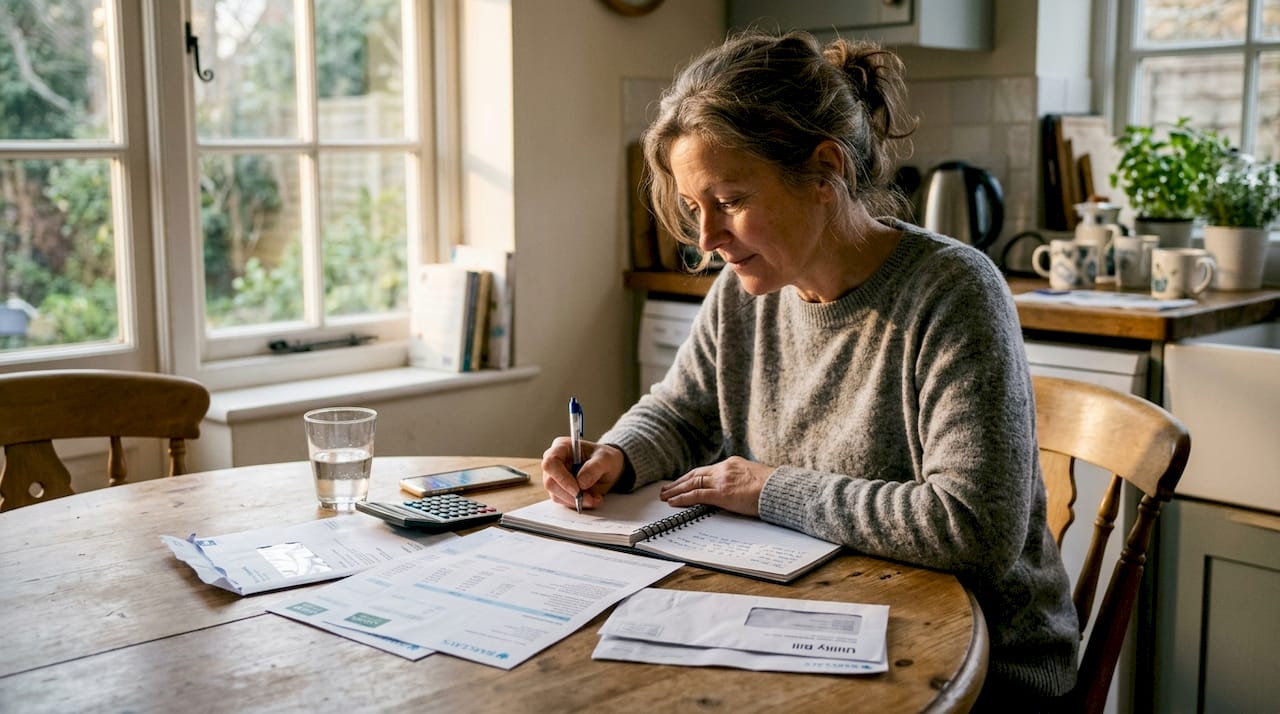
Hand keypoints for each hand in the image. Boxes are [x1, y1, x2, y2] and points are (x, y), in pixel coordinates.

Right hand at [541, 438, 624, 509]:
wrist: (607, 468)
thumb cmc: (604, 458)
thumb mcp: (606, 459)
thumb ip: (594, 468)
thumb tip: (581, 483)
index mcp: (561, 447)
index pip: (551, 463)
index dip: (561, 478)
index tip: (577, 490)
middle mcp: (554, 462)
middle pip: (550, 482)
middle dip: (571, 495)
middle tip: (590, 499)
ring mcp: (555, 477)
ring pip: (556, 495)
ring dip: (576, 501)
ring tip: (595, 498)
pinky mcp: (559, 490)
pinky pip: (563, 501)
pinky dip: (577, 504)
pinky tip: (591, 499)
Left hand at [659, 456, 773, 516]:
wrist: (781, 489)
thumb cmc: (773, 487)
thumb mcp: (755, 478)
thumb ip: (742, 481)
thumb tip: (737, 490)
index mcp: (732, 464)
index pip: (707, 470)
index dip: (692, 477)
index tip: (683, 481)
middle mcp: (724, 469)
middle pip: (695, 474)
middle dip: (679, 482)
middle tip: (666, 488)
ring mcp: (722, 480)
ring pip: (692, 483)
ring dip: (676, 490)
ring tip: (665, 496)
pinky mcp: (722, 493)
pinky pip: (697, 495)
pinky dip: (683, 498)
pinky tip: (674, 502)